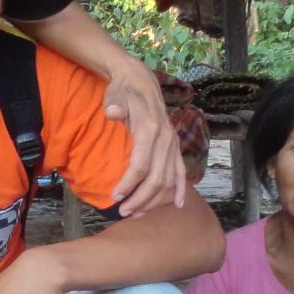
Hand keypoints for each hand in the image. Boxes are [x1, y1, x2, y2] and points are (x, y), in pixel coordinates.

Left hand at [103, 61, 186, 216]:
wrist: (140, 80)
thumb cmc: (123, 92)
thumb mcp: (115, 96)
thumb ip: (115, 106)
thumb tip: (113, 112)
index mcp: (150, 129)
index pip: (141, 165)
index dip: (129, 183)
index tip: (115, 196)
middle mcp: (166, 139)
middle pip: (156, 177)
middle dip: (140, 198)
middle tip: (123, 212)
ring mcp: (172, 143)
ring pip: (168, 179)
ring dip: (154, 199)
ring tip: (137, 213)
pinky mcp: (175, 146)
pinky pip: (181, 171)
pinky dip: (179, 188)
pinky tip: (177, 204)